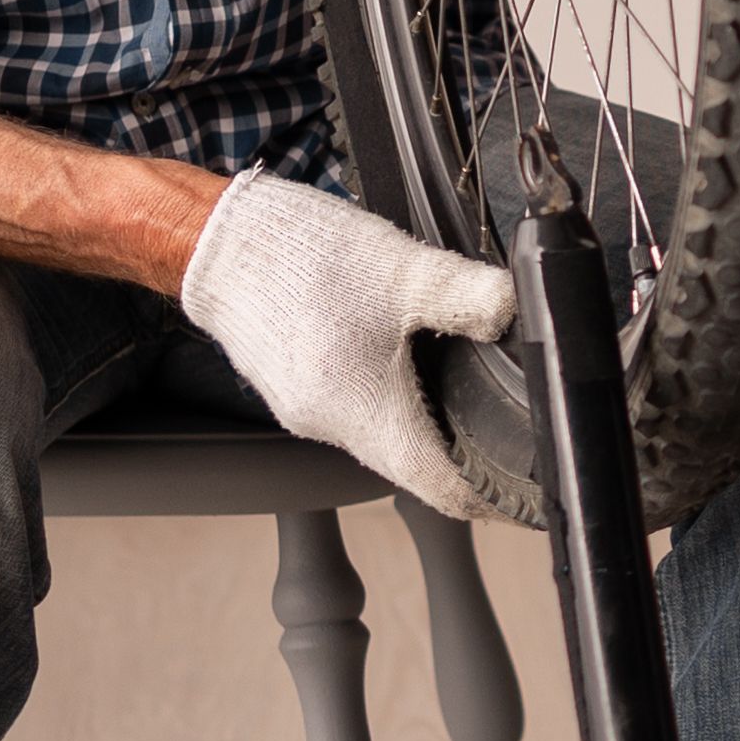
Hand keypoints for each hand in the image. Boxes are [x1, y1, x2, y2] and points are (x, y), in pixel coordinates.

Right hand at [175, 173, 521, 518]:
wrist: (218, 242)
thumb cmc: (300, 257)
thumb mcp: (404, 269)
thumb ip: (470, 296)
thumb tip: (518, 315)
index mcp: (365, 413)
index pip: (441, 488)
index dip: (488, 498)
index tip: (521, 496)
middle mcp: (332, 427)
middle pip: (413, 464)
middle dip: (459, 451)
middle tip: (506, 428)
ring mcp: (307, 412)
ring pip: (383, 435)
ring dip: (421, 419)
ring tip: (459, 385)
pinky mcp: (293, 390)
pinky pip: (353, 410)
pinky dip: (386, 396)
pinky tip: (400, 356)